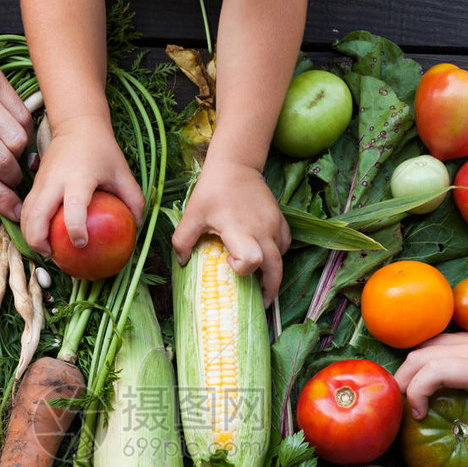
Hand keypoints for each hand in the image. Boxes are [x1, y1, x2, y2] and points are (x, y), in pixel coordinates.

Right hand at [20, 114, 143, 255]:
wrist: (76, 124)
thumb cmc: (101, 150)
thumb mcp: (122, 171)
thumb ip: (133, 199)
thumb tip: (138, 226)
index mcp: (78, 177)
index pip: (73, 206)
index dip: (75, 227)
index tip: (81, 243)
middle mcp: (54, 182)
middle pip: (36, 217)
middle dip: (41, 243)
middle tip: (56, 257)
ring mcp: (40, 184)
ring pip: (25, 216)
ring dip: (32, 239)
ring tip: (49, 252)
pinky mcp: (33, 186)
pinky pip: (25, 211)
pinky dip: (30, 229)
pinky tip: (44, 240)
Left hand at [171, 159, 290, 305]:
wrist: (235, 164)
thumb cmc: (212, 190)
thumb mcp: (192, 215)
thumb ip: (182, 241)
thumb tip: (182, 264)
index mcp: (239, 229)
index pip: (252, 260)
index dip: (243, 269)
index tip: (228, 263)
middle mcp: (261, 229)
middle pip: (275, 269)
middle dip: (269, 289)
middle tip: (259, 301)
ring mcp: (274, 224)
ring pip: (282, 258)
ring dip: (273, 273)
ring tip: (261, 283)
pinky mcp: (280, 219)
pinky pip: (285, 244)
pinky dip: (278, 255)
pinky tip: (266, 258)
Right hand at [394, 315, 467, 466]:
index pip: (430, 371)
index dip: (414, 394)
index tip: (419, 418)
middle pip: (416, 357)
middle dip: (400, 383)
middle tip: (403, 412)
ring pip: (425, 346)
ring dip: (410, 369)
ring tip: (411, 395)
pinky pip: (439, 342)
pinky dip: (426, 358)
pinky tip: (433, 377)